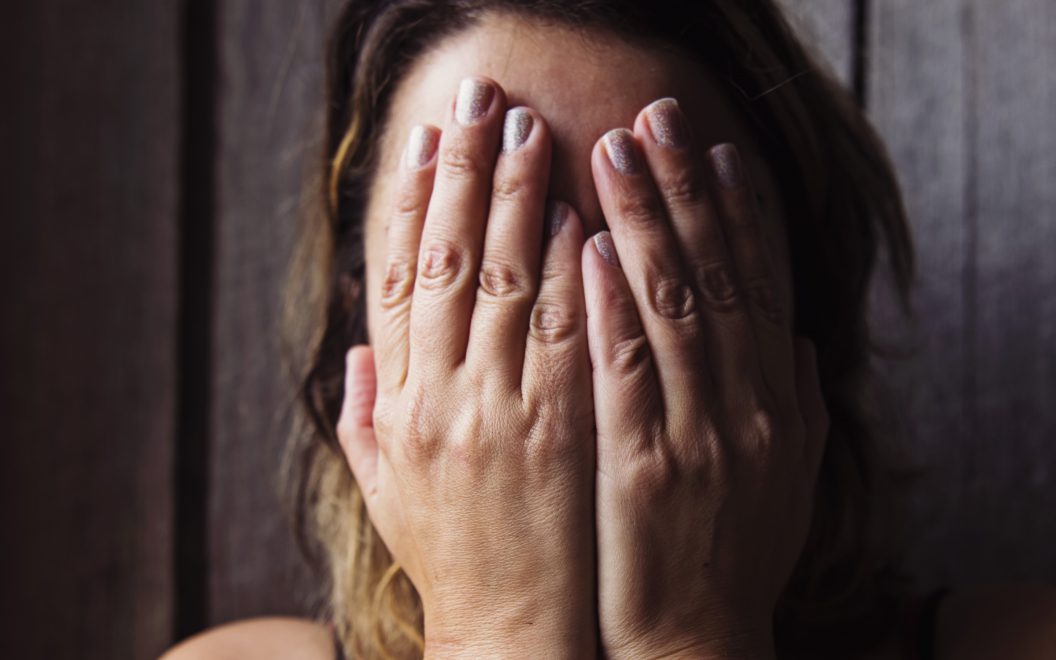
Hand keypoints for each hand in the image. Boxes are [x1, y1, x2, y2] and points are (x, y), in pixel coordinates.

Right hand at [336, 77, 596, 657]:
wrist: (512, 632)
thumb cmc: (453, 558)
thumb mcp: (388, 490)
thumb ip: (368, 414)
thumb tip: (361, 347)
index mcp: (403, 405)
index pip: (400, 279)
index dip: (411, 202)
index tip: (426, 139)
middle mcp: (445, 399)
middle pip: (449, 260)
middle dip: (467, 172)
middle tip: (483, 101)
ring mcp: (505, 413)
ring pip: (505, 283)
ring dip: (519, 199)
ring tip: (533, 130)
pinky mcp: (564, 432)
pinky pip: (563, 336)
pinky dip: (565, 272)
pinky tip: (576, 217)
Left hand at [582, 98, 828, 658]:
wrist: (696, 646)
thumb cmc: (736, 561)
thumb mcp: (790, 484)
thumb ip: (802, 407)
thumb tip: (807, 341)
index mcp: (780, 406)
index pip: (763, 287)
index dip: (746, 213)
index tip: (723, 151)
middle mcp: (749, 409)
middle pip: (719, 276)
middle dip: (687, 189)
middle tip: (658, 118)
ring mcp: (698, 437)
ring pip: (673, 308)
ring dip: (644, 222)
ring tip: (614, 153)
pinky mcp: (642, 468)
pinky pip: (627, 374)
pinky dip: (611, 307)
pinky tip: (591, 251)